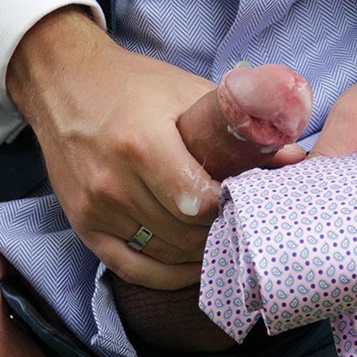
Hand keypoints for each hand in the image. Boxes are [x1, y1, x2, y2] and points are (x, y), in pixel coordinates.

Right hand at [6, 8, 220, 288]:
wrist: (63, 84)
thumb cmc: (131, 85)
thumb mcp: (187, 92)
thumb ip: (238, 129)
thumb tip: (293, 159)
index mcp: (141, 144)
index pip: (199, 203)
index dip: (229, 205)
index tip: (245, 196)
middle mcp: (114, 182)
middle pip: (186, 232)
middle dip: (219, 228)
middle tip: (240, 218)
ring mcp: (96, 209)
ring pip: (165, 253)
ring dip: (199, 249)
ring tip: (220, 233)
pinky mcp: (84, 226)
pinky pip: (133, 268)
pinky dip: (168, 272)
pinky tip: (192, 263)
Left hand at [310, 67, 356, 243]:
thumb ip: (328, 149)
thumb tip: (298, 186)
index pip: (344, 207)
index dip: (312, 202)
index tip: (289, 193)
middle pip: (353, 231)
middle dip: (321, 217)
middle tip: (298, 197)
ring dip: (339, 224)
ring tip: (322, 198)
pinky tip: (343, 205)